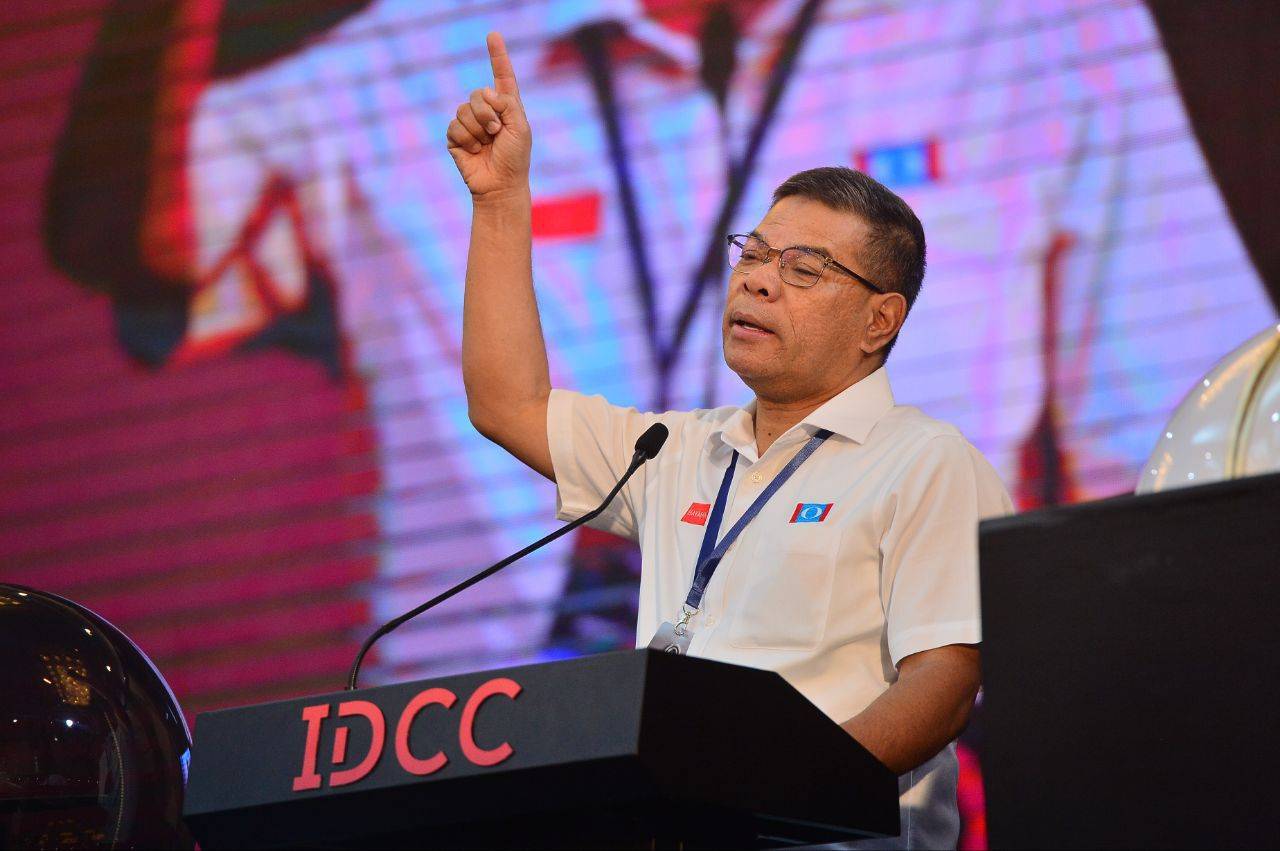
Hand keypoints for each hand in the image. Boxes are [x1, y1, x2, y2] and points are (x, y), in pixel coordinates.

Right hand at [447, 32, 530, 198]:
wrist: (500, 185)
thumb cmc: (515, 158)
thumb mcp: (520, 127)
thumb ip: (507, 104)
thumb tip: (485, 93)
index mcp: (506, 106)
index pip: (502, 76)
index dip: (498, 55)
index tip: (493, 35)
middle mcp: (487, 112)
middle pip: (477, 94)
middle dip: (486, 113)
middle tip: (496, 132)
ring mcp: (470, 124)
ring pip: (464, 110)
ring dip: (477, 129)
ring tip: (486, 144)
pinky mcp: (456, 137)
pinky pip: (454, 126)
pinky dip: (466, 139)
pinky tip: (474, 151)